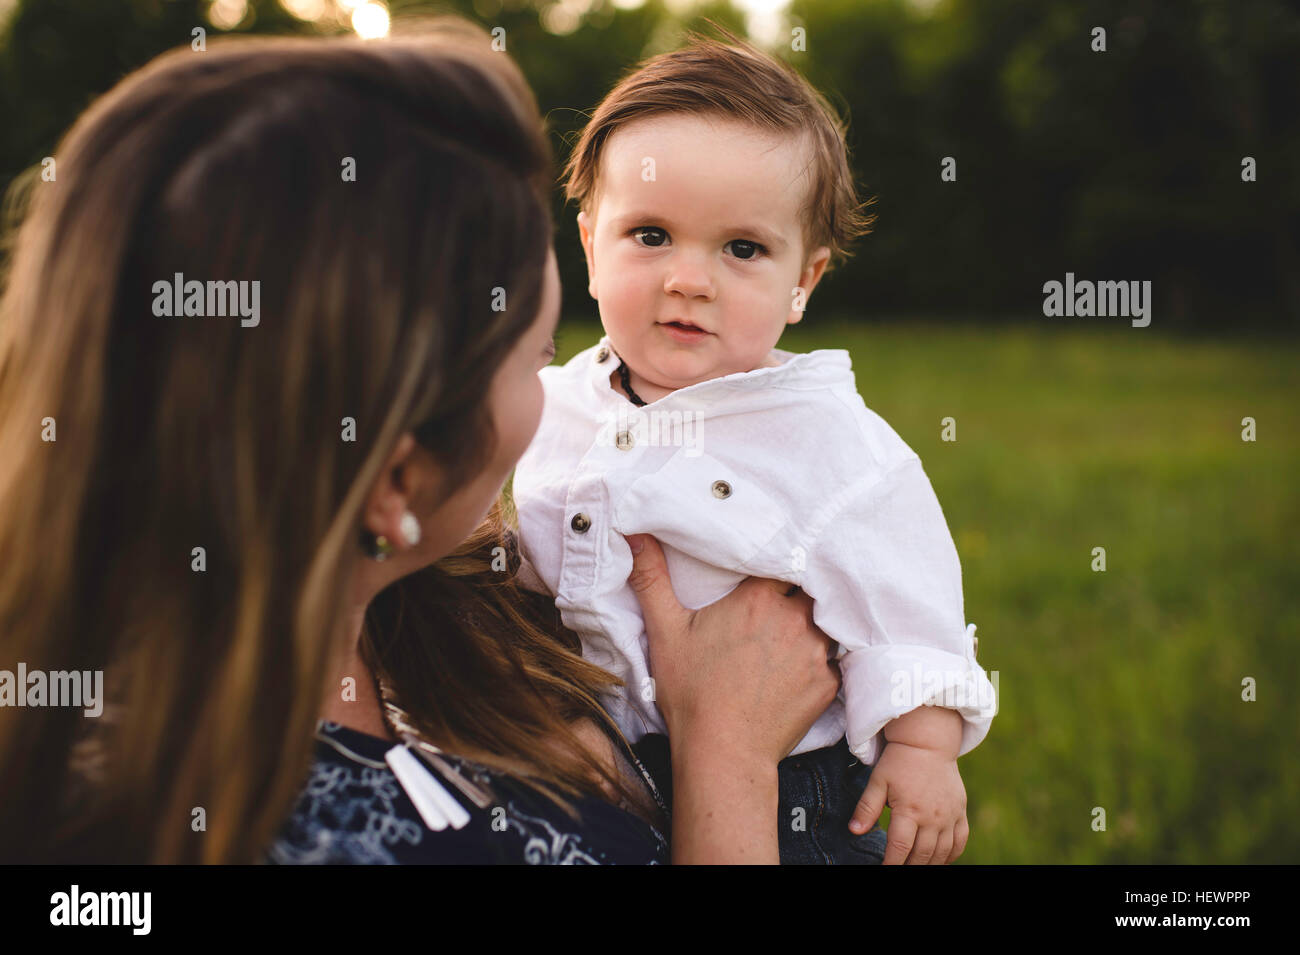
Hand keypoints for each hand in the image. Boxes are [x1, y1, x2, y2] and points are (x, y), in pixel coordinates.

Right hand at [623, 533, 839, 764]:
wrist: (723, 753)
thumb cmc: (692, 692)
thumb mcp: (665, 631)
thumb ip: (652, 579)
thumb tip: (635, 534)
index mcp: (758, 597)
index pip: (781, 561)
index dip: (775, 566)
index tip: (766, 573)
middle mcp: (794, 618)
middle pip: (807, 590)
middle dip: (795, 595)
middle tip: (776, 607)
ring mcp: (815, 651)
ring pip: (824, 622)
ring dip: (810, 625)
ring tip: (789, 636)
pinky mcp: (827, 683)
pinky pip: (831, 660)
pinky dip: (817, 661)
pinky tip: (797, 670)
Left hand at [849, 741, 968, 863]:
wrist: (928, 742)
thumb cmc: (899, 761)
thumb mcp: (878, 781)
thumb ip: (866, 808)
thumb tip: (854, 831)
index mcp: (909, 810)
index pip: (900, 847)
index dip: (891, 863)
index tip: (885, 869)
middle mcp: (933, 816)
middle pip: (922, 854)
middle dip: (909, 866)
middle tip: (899, 868)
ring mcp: (950, 815)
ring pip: (942, 852)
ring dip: (929, 864)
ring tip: (916, 866)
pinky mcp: (960, 811)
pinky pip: (960, 840)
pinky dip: (952, 855)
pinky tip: (940, 860)